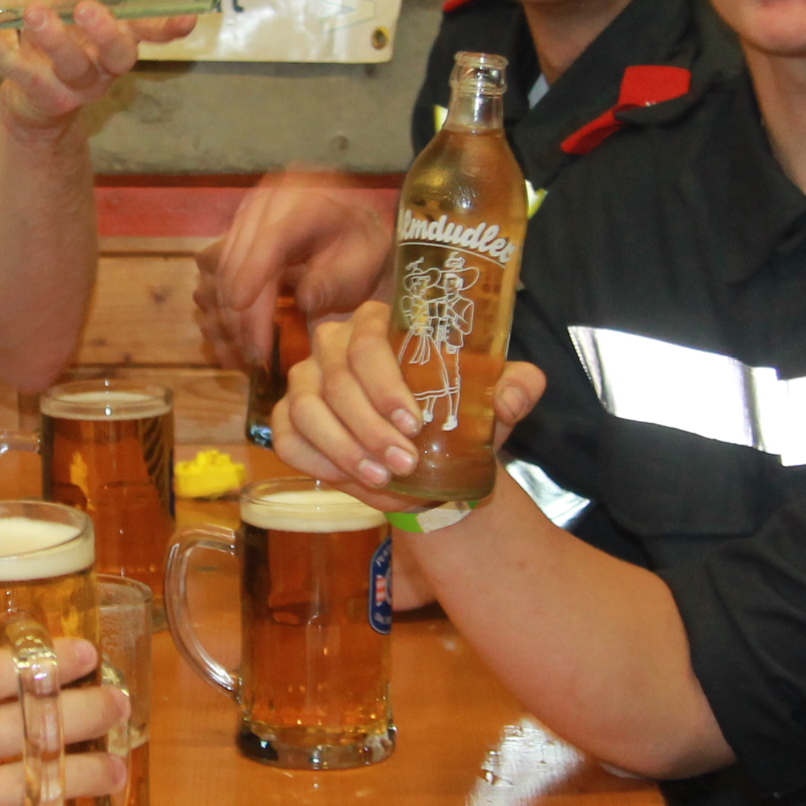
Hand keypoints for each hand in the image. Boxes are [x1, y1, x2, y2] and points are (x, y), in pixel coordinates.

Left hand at [0, 0, 195, 130]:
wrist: (32, 96)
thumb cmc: (62, 35)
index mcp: (119, 39)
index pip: (150, 33)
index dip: (168, 27)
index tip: (186, 18)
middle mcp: (104, 66)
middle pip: (117, 55)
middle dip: (106, 32)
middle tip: (88, 10)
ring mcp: (76, 85)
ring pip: (71, 66)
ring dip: (54, 40)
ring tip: (36, 14)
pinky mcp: (44, 96)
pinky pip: (23, 76)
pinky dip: (2, 55)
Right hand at [194, 173, 393, 366]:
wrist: (351, 229)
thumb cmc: (360, 249)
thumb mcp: (363, 265)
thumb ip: (337, 280)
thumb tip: (305, 300)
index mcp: (307, 202)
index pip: (272, 237)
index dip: (252, 271)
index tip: (240, 306)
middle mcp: (270, 201)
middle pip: (240, 254)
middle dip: (241, 307)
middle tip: (254, 352)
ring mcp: (248, 214)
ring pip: (223, 263)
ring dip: (228, 310)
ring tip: (246, 349)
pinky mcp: (236, 231)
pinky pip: (217, 268)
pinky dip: (223, 301)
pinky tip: (235, 331)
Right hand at [269, 301, 544, 497]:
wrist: (430, 454)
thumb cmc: (455, 414)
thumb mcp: (493, 400)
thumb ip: (516, 388)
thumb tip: (512, 396)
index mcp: (379, 323)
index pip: (369, 341)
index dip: (386, 384)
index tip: (414, 423)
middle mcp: (333, 344)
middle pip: (337, 381)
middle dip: (371, 428)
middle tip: (406, 462)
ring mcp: (305, 381)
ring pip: (309, 411)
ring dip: (346, 449)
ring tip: (384, 478)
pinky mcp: (288, 418)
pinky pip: (290, 439)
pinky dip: (321, 463)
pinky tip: (354, 482)